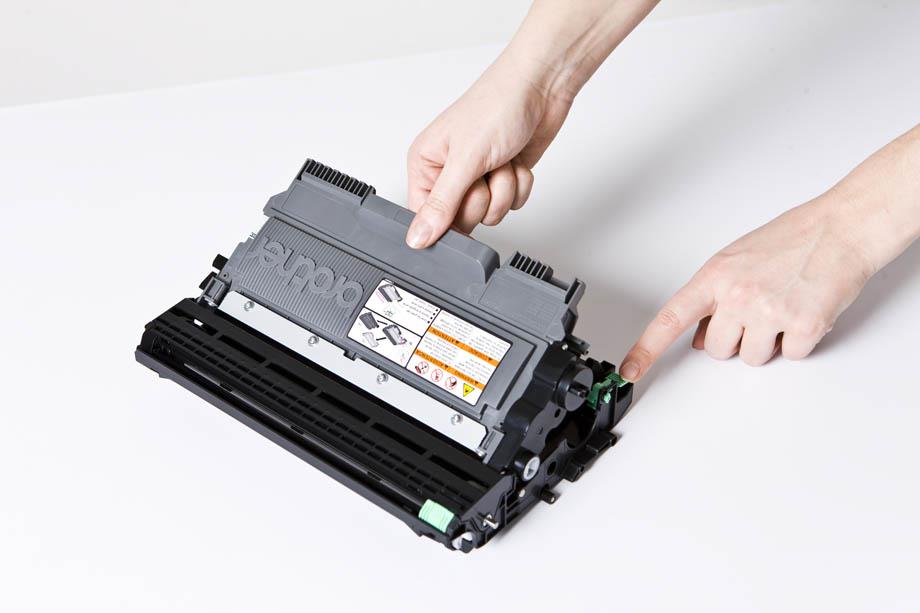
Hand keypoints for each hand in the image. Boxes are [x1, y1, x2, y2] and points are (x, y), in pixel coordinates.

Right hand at [405, 53, 572, 247]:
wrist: (541, 87)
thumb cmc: (497, 106)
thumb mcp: (464, 160)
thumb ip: (441, 204)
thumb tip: (416, 238)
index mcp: (426, 164)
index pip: (424, 216)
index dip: (445, 220)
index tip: (463, 203)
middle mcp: (448, 172)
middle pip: (460, 220)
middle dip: (481, 198)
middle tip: (484, 171)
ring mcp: (478, 177)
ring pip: (490, 214)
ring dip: (503, 189)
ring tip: (501, 159)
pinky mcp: (503, 179)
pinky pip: (512, 205)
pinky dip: (519, 185)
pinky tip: (515, 159)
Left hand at [619, 194, 876, 380]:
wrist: (842, 228)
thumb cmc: (793, 238)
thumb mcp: (738, 260)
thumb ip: (714, 298)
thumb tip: (701, 339)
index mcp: (716, 276)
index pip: (670, 318)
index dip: (646, 349)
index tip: (630, 370)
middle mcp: (737, 295)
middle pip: (717, 351)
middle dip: (735, 340)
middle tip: (757, 312)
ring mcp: (770, 311)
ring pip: (752, 358)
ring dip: (767, 343)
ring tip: (783, 308)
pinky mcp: (804, 324)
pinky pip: (791, 355)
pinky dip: (799, 342)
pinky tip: (805, 312)